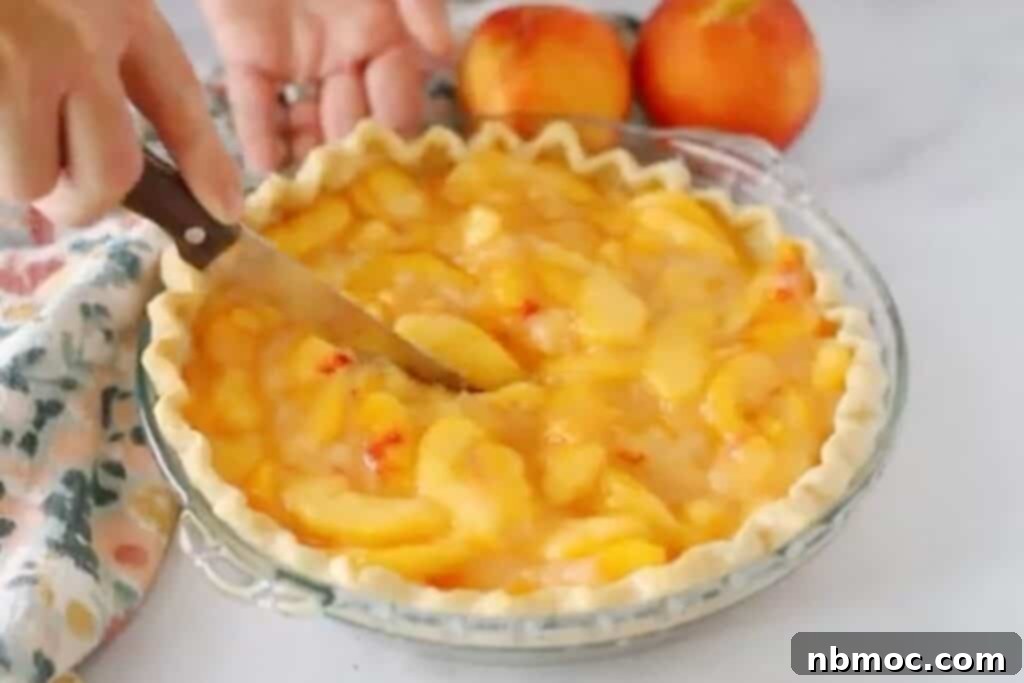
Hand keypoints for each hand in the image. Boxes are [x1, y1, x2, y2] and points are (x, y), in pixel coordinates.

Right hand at [0, 0, 241, 225]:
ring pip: (28, 179)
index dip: (206, 164)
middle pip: (108, 175)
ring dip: (9, 169)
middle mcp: (70, 38)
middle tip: (57, 186)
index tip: (226, 210)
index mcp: (111, 3)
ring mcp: (9, 62)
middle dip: (81, 197)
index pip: (179, 100)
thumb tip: (122, 154)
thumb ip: (99, 41)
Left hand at [198, 0, 452, 171]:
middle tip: (357, 201)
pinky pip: (256, 103)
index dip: (400, 132)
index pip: (401, 98)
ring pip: (308, 121)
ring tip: (315, 194)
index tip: (402, 172)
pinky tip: (267, 170)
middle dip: (356, 158)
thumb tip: (443, 52)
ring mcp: (299, 58)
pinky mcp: (248, 53)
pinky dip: (259, 135)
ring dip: (312, 156)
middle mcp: (348, 57)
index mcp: (389, 36)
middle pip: (355, 119)